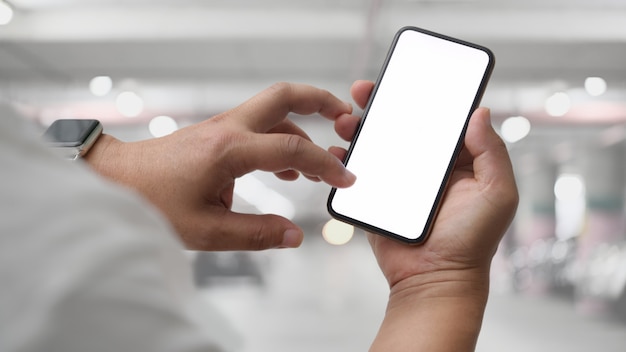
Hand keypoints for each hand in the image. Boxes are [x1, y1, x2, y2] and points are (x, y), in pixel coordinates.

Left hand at [86, 83, 355, 250]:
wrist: (116, 181)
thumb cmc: (150, 202)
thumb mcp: (206, 230)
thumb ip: (255, 234)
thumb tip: (293, 236)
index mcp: (229, 150)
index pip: (291, 148)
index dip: (324, 164)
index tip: (345, 177)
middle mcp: (229, 129)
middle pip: (284, 96)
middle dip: (320, 101)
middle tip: (345, 117)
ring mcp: (222, 127)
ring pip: (273, 111)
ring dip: (303, 126)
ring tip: (321, 160)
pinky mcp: (217, 135)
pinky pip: (259, 128)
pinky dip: (281, 140)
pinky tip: (287, 173)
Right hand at [333, 80, 518, 350]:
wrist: (434, 279)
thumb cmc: (471, 241)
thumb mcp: (496, 193)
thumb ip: (492, 152)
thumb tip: (480, 112)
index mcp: (457, 159)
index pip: (439, 118)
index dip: (423, 95)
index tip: (406, 77)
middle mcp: (427, 166)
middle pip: (403, 125)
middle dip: (382, 104)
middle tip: (364, 90)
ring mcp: (400, 180)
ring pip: (377, 144)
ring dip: (360, 127)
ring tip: (346, 120)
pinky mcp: (378, 196)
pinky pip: (359, 172)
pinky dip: (345, 158)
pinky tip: (337, 149)